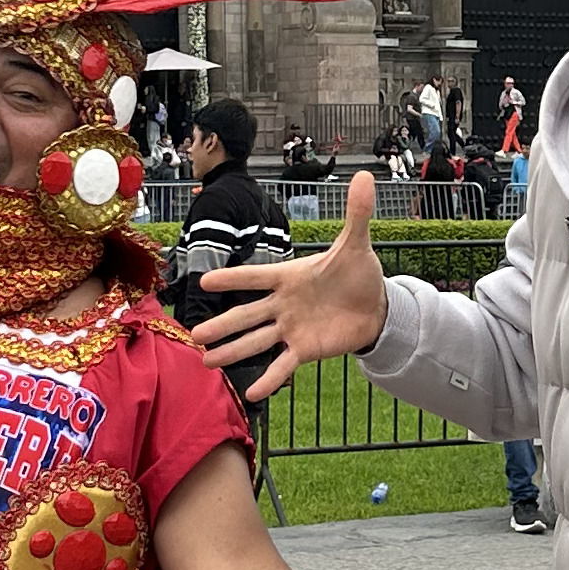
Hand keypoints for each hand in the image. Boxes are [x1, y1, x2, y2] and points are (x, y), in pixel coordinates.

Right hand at [194, 167, 389, 398]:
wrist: (375, 306)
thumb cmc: (357, 273)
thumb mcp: (357, 243)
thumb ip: (357, 212)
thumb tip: (366, 175)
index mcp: (289, 277)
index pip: (256, 277)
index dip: (233, 278)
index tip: (205, 280)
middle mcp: (283, 304)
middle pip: (247, 314)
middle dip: (222, 325)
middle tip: (193, 333)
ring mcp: (291, 328)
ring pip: (256, 341)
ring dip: (232, 351)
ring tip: (205, 360)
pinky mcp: (304, 349)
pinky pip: (282, 364)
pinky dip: (269, 380)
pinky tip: (251, 394)